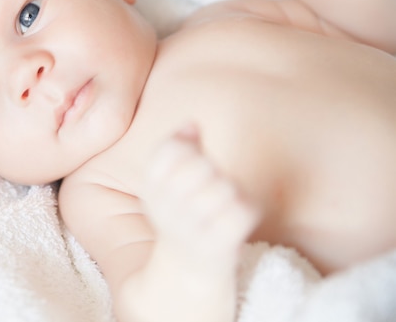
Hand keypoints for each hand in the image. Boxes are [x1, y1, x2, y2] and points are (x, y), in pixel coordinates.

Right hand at [144, 125, 258, 261]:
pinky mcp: (218, 247)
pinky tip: (238, 219)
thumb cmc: (182, 218)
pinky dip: (247, 210)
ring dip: (231, 192)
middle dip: (213, 171)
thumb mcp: (168, 185)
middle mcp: (167, 212)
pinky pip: (243, 211)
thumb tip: (191, 124)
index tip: (192, 163)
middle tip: (211, 186)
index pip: (170, 150)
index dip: (188, 149)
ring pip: (225, 187)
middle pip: (201, 165)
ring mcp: (192, 231)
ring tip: (223, 205)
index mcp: (152, 192)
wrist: (186, 275)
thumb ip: (178, 150)